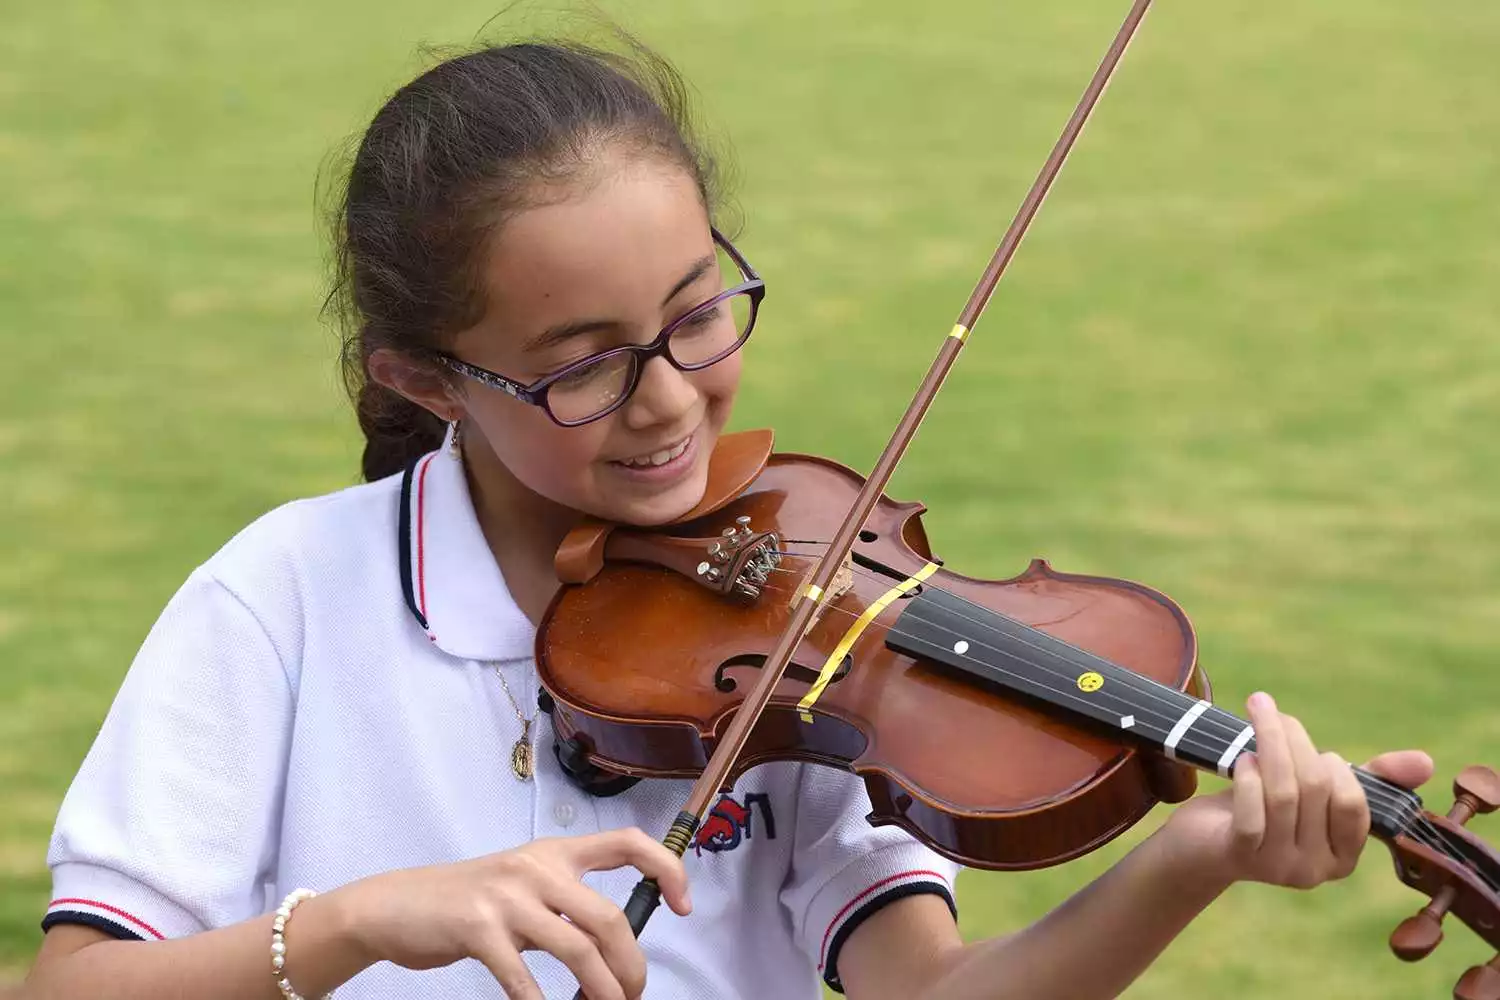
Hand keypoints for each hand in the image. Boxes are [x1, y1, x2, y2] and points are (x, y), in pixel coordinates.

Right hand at [337, 828, 690, 999]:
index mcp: (554, 852)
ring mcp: (506, 896)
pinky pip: (523, 976)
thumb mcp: (522, 886)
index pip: (627, 843)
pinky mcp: (477, 929)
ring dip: (602, 991)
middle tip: (633, 995)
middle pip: (608, 916)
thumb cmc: (468, 902)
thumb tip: (616, 946)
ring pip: (577, 948)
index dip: (666, 869)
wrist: (396, 905)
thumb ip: (564, 902)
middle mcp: (536, 867)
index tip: (684, 905)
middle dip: (631, 965)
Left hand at [1160, 692, 1433, 888]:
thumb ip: (1367, 778)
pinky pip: (1252, 811)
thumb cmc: (1264, 810)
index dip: (1336, 767)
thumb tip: (1426, 762)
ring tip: (1257, 713)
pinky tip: (1241, 758)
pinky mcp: (1241, 856)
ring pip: (1284, 793)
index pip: (1353, 804)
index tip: (1315, 748)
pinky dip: (1247, 777)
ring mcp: (1278, 866)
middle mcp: (1316, 869)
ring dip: (1270, 743)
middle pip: (1316, 788)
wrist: (1200, 844)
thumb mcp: (1315, 792)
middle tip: (1271, 711)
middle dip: (1295, 741)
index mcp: (1343, 856)